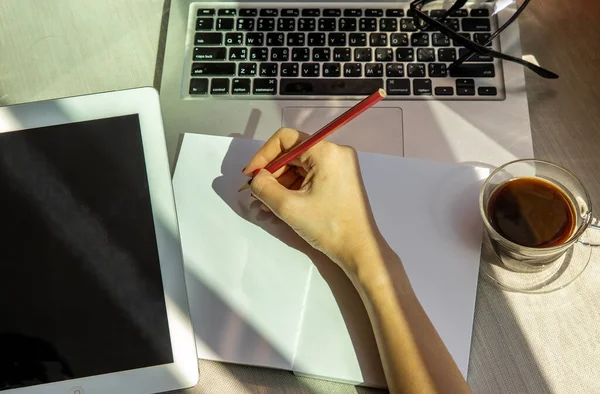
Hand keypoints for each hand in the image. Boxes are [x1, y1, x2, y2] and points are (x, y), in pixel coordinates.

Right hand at [242, 128, 382, 271]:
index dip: (263, 155)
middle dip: (272, 173)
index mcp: (325, 152)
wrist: (359, 250)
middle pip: (293, 153)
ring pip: (300, 166)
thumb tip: (255, 178)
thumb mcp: (288, 207)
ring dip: (281, 183)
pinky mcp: (341, 179)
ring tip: (267, 204)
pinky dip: (295, 187)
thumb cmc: (328, 226)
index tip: (250, 175)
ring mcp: (340, 166)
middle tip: (257, 193)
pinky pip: (311, 176)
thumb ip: (264, 188)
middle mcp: (335, 152)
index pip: (285, 139)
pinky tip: (282, 204)